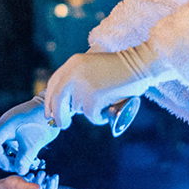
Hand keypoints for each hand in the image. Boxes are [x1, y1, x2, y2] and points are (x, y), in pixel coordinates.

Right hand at [0, 97, 59, 173]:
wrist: (54, 108)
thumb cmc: (45, 122)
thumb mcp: (36, 143)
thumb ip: (26, 158)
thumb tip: (19, 171)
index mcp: (5, 125)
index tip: (10, 165)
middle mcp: (3, 125)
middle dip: (0, 158)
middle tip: (13, 167)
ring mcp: (7, 126)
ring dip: (6, 156)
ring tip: (19, 163)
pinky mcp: (13, 129)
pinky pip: (6, 143)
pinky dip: (12, 152)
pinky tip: (23, 157)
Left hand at [43, 42, 168, 128]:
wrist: (139, 64)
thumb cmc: (120, 67)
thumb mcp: (92, 65)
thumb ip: (78, 77)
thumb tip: (67, 102)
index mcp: (72, 63)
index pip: (53, 84)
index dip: (49, 100)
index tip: (50, 112)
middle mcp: (73, 73)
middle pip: (57, 99)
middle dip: (58, 115)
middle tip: (62, 124)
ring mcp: (83, 85)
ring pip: (78, 109)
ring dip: (89, 112)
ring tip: (104, 104)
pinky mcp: (94, 97)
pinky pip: (91, 116)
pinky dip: (98, 118)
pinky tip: (107, 113)